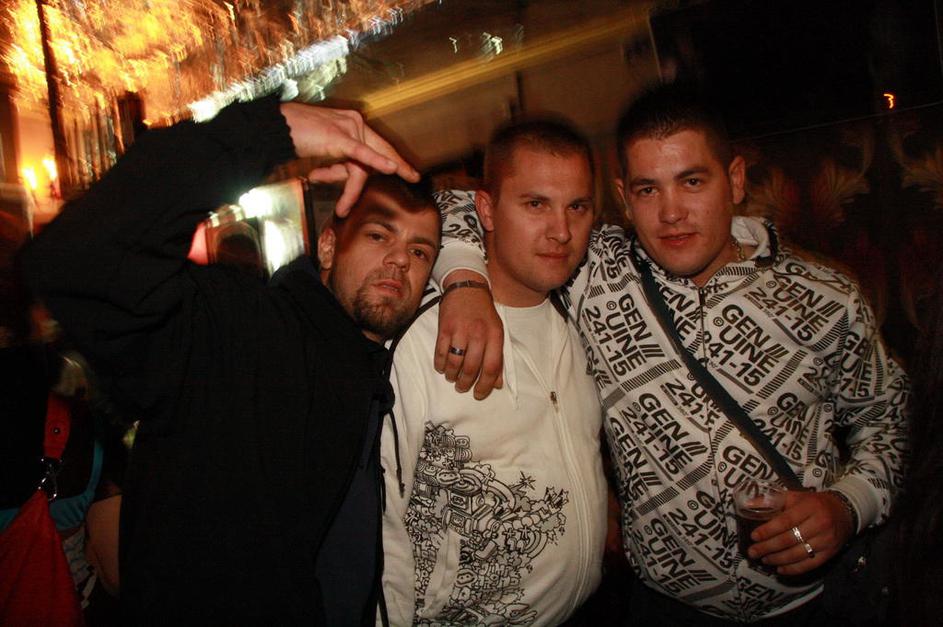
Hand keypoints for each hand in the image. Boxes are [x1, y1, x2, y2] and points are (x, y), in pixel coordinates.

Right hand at [280, 103, 418, 214]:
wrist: (275, 128)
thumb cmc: (293, 137)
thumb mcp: (321, 151)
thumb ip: (335, 160)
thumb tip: (340, 176)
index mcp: (350, 124)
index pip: (376, 144)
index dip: (391, 157)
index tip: (406, 170)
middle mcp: (353, 123)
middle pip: (378, 151)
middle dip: (397, 166)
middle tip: (414, 177)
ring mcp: (347, 128)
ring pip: (361, 165)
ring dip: (351, 191)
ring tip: (342, 209)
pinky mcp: (339, 136)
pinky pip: (361, 153)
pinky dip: (377, 162)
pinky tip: (392, 168)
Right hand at [434, 270, 503, 398]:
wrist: (467, 288)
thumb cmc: (483, 313)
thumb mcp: (497, 332)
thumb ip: (497, 357)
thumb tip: (496, 383)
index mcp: (494, 336)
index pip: (492, 367)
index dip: (485, 385)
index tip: (479, 394)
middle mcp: (478, 334)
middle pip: (472, 368)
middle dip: (466, 383)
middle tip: (462, 388)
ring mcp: (460, 331)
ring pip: (455, 363)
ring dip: (452, 376)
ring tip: (453, 378)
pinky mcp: (444, 329)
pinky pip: (441, 353)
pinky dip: (441, 364)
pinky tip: (443, 367)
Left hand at [748, 490, 854, 575]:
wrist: (844, 511)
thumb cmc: (813, 503)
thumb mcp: (795, 496)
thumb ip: (771, 500)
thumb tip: (747, 505)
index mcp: (808, 507)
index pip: (785, 521)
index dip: (768, 530)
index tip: (754, 537)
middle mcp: (819, 524)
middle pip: (789, 539)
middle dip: (768, 547)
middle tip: (753, 552)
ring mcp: (826, 540)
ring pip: (798, 554)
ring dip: (778, 559)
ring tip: (764, 560)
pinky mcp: (830, 553)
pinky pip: (809, 564)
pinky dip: (793, 569)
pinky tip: (780, 569)